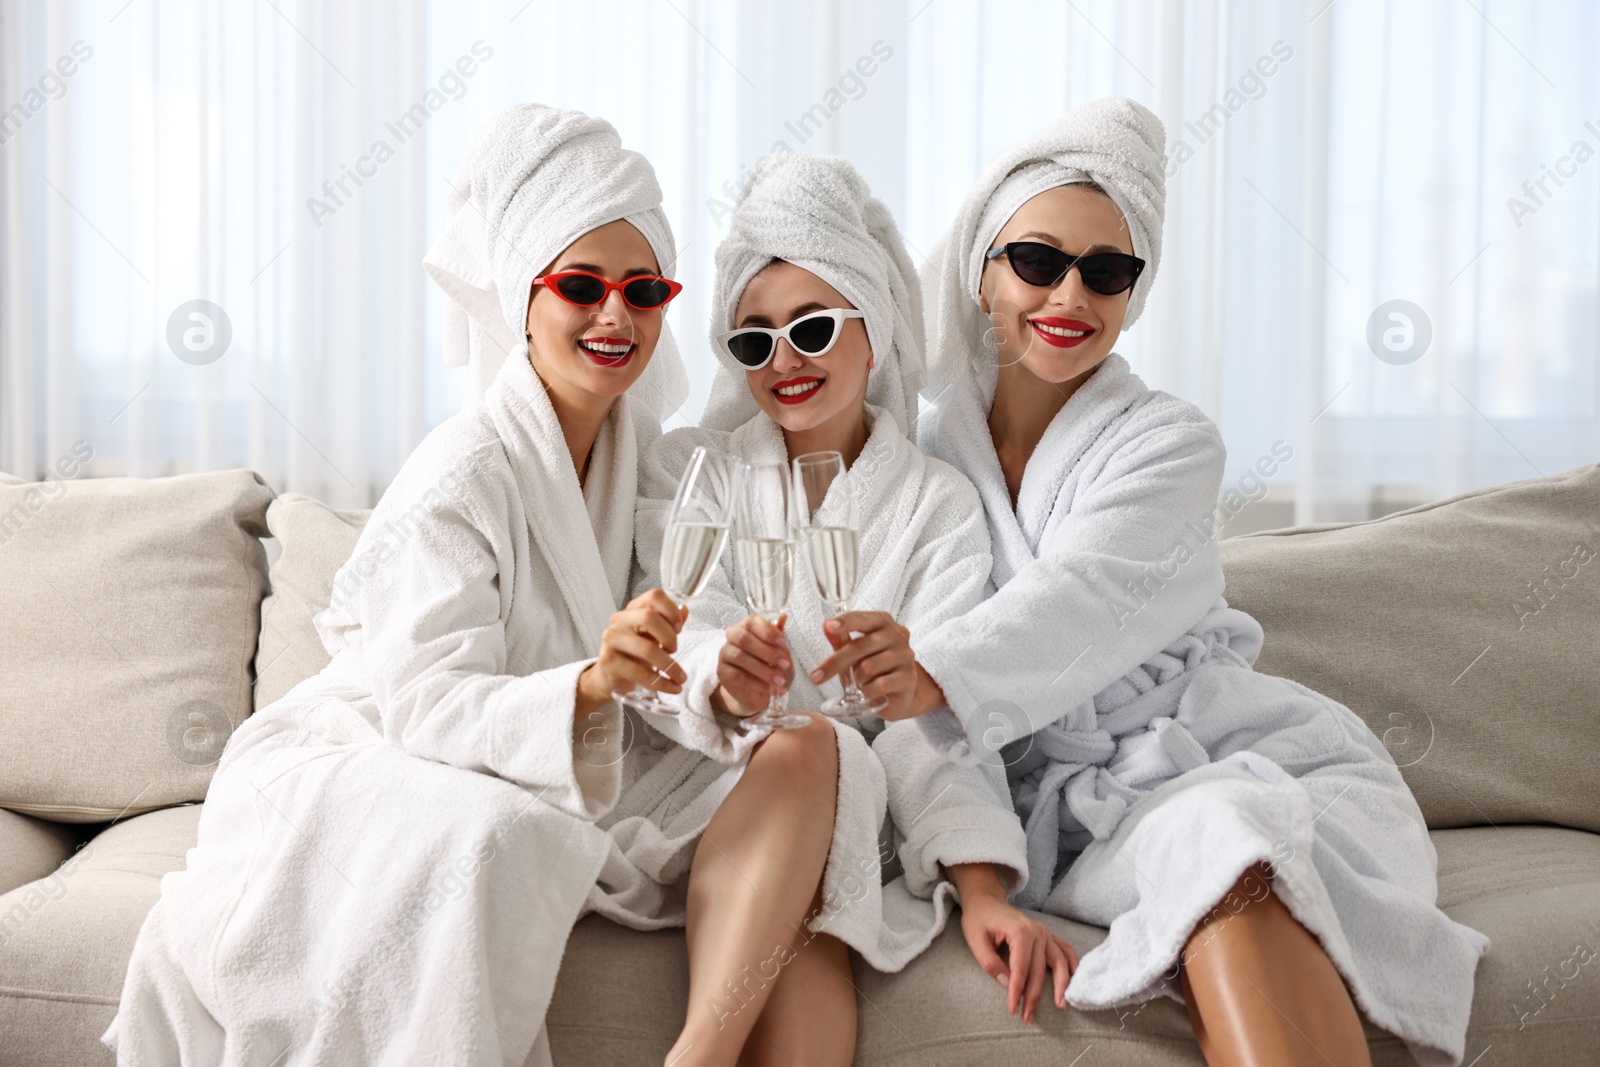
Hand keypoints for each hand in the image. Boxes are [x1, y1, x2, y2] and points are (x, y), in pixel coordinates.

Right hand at [577, 589, 686, 716]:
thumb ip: (669, 622)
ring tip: (680, 677)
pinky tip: (671, 687)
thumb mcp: (653, 635)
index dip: (672, 610)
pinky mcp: (608, 661)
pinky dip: (660, 683)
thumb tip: (684, 610)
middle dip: (669, 636)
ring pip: (646, 648)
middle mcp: (619, 620)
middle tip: (674, 650)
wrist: (609, 677)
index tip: (679, 628)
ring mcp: (611, 640)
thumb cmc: (634, 652)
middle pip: (649, 618)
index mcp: (633, 609)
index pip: (654, 596)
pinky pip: (639, 672)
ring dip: (669, 665)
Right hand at [713, 614, 793, 716]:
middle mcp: (732, 637)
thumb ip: (780, 638)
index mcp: (747, 627)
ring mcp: (724, 654)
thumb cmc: (769, 668)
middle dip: (767, 651)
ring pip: (740, 657)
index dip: (768, 631)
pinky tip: (770, 689)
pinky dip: (758, 683)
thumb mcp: (780, 654)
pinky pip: (738, 676)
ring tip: (779, 680)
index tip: (783, 643)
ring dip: (764, 670)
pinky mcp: (722, 673)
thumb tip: (783, 616)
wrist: (758, 693)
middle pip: (743, 638)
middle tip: (785, 664)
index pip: (752, 621)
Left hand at [807, 610, 916, 718]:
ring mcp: (906, 655)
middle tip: (815, 677)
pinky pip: (879, 685)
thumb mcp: (853, 652)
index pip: (860, 618)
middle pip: (859, 646)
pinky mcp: (909, 677)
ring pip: (868, 668)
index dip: (844, 622)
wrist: (899, 692)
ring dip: (856, 680)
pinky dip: (868, 692)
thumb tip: (826, 625)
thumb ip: (840, 639)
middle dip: (834, 663)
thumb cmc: (873, 667)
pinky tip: (869, 692)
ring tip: (859, 684)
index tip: (829, 626)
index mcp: (882, 621)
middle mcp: (897, 634)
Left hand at [947, 864, 1077, 1022]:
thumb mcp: (975, 940)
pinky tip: (1074, 980)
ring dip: (1061, 986)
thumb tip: (1005, 983)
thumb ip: (989, 962)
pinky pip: (1065, 950)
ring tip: (1060, 1005)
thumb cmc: (978, 919)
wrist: (986, 900)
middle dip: (1033, 996)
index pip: (1020, 969)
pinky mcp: (1047, 935)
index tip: (1012, 1009)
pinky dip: (1073, 965)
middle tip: (1027, 1017)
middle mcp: (1037, 932)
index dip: (1016, 992)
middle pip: (1039, 971)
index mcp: (1019, 932)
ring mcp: (1045, 933)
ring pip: (1059, 963)